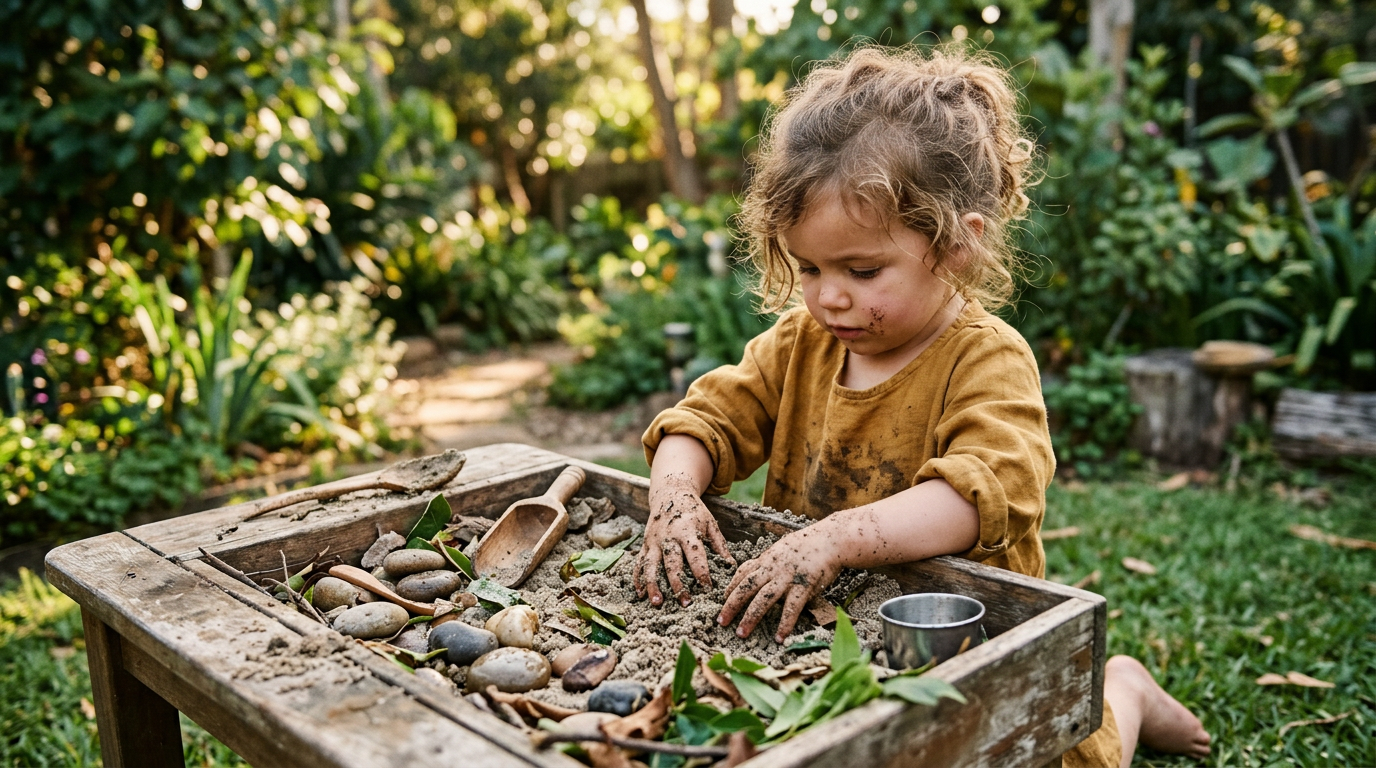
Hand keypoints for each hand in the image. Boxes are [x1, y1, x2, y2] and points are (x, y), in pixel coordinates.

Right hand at [633, 474, 734, 605]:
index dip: (702, 573)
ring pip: (651, 566)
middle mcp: (669, 537)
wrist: (670, 493)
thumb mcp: (710, 523)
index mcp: (687, 531)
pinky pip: (639, 563)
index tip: (708, 589)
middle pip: (672, 563)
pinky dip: (638, 578)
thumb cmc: (694, 511)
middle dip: (678, 584)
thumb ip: (720, 544)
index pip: (696, 555)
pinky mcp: (645, 544)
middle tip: (686, 603)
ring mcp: (654, 541)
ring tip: (657, 602)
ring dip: (653, 585)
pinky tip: (640, 593)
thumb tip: (731, 566)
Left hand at [717, 525, 841, 642]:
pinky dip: (784, 624)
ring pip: (763, 599)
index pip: (742, 574)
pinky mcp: (804, 587)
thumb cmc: (808, 545)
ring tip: (741, 633)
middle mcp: (772, 569)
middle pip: (746, 588)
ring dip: (750, 617)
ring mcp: (787, 578)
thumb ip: (769, 562)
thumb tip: (757, 571)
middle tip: (720, 621)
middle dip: (731, 605)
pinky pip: (791, 608)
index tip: (722, 600)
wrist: (831, 540)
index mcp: (766, 560)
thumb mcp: (781, 548)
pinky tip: (779, 638)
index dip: (731, 588)